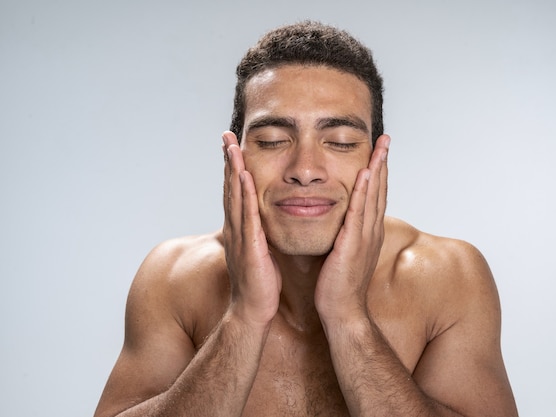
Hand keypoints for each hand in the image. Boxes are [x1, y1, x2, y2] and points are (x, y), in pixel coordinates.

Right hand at [222, 131, 280, 326]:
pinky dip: (244, 194)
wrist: (254, 311)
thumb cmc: (260, 283)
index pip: (235, 193)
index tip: (233, 146)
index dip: (232, 168)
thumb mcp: (260, 252)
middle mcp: (236, 228)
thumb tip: (264, 222)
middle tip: (226, 135)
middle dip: (228, 161)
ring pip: (235, 197)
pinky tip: (243, 176)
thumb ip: (259, 235)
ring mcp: (240, 236)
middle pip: (230, 188)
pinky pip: (247, 215)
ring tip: (232, 146)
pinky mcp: (250, 246)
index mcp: (241, 229)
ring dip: (232, 170)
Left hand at [315, 135, 389, 324]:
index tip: (379, 150)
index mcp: (369, 232)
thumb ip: (347, 235)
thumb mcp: (345, 254)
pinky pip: (359, 213)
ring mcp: (365, 238)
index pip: (376, 196)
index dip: (379, 171)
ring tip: (380, 146)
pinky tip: (366, 173)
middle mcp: (371, 231)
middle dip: (383, 162)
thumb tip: (342, 222)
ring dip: (378, 169)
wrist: (342, 311)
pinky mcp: (353, 245)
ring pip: (373, 197)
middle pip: (380, 190)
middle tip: (386, 138)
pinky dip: (364, 192)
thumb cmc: (339, 286)